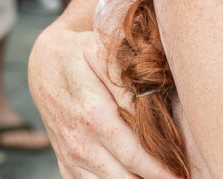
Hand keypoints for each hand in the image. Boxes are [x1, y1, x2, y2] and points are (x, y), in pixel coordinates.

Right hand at [28, 25, 178, 178]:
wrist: (43, 67)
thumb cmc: (80, 56)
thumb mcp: (103, 55)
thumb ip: (127, 83)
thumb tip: (149, 106)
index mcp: (93, 115)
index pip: (132, 153)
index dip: (158, 169)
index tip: (179, 175)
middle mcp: (80, 143)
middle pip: (122, 177)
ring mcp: (71, 157)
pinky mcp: (66, 165)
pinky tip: (136, 178)